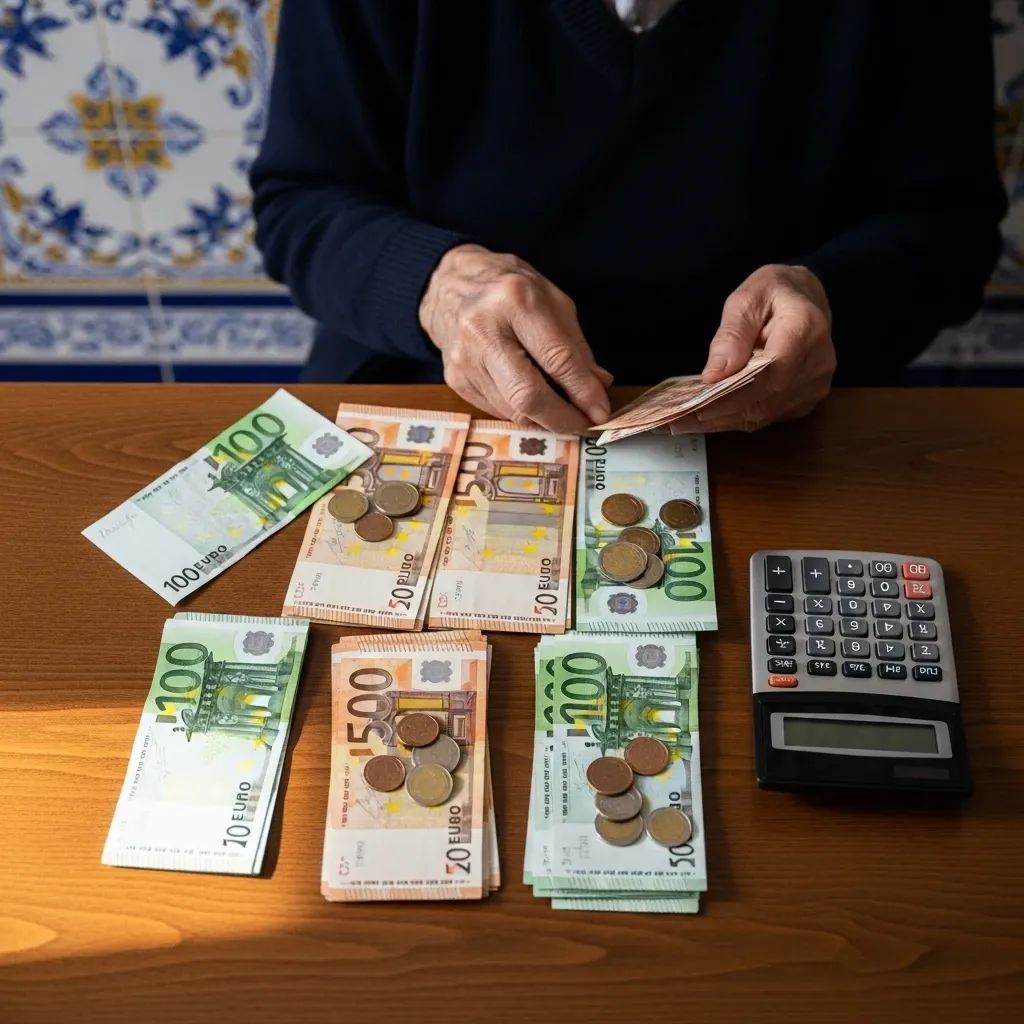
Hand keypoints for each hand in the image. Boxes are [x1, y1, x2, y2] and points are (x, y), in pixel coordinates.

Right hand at [419, 243, 612, 432]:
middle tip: (583, 424)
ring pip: (513, 410)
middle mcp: (483, 330)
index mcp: (515, 301)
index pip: (556, 358)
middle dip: (562, 418)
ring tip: (562, 410)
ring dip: (544, 418)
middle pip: (527, 395)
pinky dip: (522, 412)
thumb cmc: (509, 290)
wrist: (450, 285)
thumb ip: (576, 346)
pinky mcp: (455, 380)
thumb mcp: (552, 301)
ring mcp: (464, 359)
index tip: (601, 411)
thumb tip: (599, 386)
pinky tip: (533, 400)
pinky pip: (498, 410)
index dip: (583, 391)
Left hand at [686, 264, 835, 431]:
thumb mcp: (747, 298)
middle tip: (677, 420)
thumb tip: (714, 375)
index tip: (700, 405)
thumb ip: (732, 335)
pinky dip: (737, 419)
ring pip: (765, 414)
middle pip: (766, 401)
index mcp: (805, 329)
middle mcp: (817, 362)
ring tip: (683, 422)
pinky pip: (769, 416)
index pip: (771, 374)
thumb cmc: (775, 293)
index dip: (735, 396)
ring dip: (723, 421)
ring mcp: (815, 384)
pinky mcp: (807, 398)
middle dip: (719, 414)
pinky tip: (708, 418)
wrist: (807, 299)